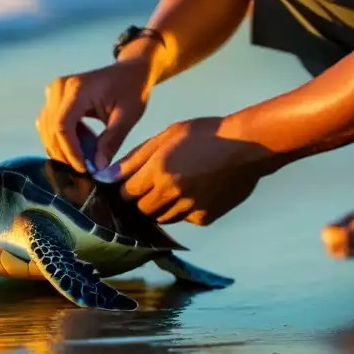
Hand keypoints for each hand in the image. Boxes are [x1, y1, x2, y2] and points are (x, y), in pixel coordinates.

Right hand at [36, 57, 153, 172]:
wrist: (129, 71)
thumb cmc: (131, 89)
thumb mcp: (128, 116)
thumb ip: (112, 141)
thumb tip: (98, 167)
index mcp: (78, 89)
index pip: (63, 125)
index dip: (70, 150)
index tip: (83, 168)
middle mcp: (59, 88)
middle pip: (51, 128)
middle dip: (64, 153)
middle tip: (84, 169)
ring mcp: (53, 91)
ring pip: (46, 127)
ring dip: (60, 147)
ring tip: (83, 158)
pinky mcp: (53, 97)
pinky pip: (48, 123)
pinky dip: (59, 138)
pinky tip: (78, 145)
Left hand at [107, 117, 274, 224]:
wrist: (248, 146)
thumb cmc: (205, 134)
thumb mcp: (166, 136)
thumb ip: (135, 157)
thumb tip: (106, 176)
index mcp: (158, 170)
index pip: (126, 193)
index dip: (126, 187)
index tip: (133, 181)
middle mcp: (170, 193)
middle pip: (141, 209)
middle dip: (142, 198)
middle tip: (155, 183)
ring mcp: (188, 208)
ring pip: (161, 217)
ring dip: (162, 206)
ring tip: (176, 186)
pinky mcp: (204, 217)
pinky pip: (184, 219)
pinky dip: (184, 210)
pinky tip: (195, 191)